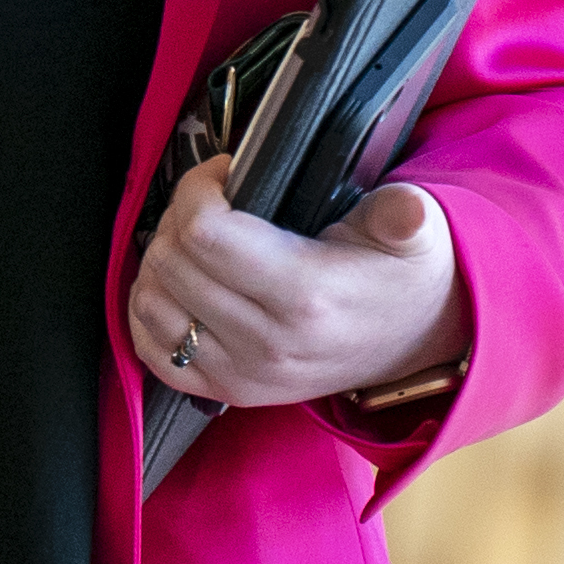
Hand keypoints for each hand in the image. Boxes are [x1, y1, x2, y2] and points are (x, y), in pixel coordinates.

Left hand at [128, 155, 469, 410]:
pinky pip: (151, 351)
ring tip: (194, 239)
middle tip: (211, 201)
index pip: (204, 233)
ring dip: (159, 260)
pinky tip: (178, 282)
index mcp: (305, 296)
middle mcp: (265, 343)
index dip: (199, 188)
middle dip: (178, 216)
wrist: (412, 341)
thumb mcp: (415, 235)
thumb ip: (402, 216)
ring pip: (150, 303)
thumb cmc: (402, 276)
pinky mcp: (225, 391)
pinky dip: (149, 310)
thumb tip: (408, 210)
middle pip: (171, 263)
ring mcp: (240, 374)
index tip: (225, 172)